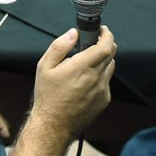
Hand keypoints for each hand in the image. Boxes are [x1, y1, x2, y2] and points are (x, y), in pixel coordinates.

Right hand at [30, 26, 115, 140]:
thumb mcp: (45, 67)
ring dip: (103, 60)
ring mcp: (102, 90)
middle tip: (94, 43)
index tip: (102, 30)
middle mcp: (95, 78)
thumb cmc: (47, 95)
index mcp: (81, 67)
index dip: (107, 35)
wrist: (53, 125)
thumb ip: (60, 46)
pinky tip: (85, 81)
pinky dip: (100, 76)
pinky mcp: (104, 100)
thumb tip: (73, 33)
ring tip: (86, 64)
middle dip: (105, 44)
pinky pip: (107, 82)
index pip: (105, 46)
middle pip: (111, 54)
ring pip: (110, 67)